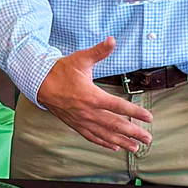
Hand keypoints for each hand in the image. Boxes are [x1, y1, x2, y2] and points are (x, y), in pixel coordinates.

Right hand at [37, 38, 154, 152]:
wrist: (39, 83)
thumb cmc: (61, 71)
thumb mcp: (81, 58)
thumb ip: (99, 51)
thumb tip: (112, 39)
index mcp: (92, 96)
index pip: (118, 106)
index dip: (135, 112)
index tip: (149, 118)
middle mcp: (88, 112)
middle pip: (115, 125)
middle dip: (133, 132)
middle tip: (147, 139)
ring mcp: (81, 121)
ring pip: (105, 134)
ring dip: (122, 141)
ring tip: (135, 148)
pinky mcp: (75, 124)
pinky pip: (92, 136)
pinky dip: (104, 143)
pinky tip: (114, 146)